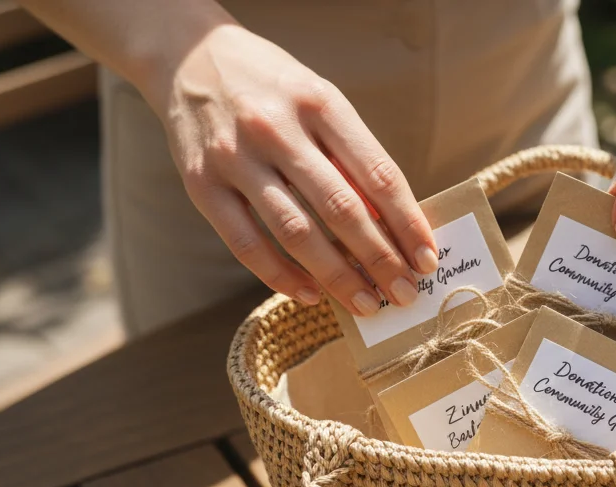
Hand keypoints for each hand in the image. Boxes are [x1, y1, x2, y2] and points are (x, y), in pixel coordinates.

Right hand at [147, 24, 435, 314]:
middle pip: (341, 209)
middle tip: (405, 294)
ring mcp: (235, 157)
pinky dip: (280, 276)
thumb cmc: (272, 87)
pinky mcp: (200, 184)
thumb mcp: (320, 101)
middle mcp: (276, 128)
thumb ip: (351, 156)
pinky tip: (310, 295)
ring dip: (336, 277)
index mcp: (320, 103)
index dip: (407, 223)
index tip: (428, 260)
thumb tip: (391, 225)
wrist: (187, 54)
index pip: (378, 174)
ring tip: (366, 304)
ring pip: (295, 232)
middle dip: (379, 259)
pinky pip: (246, 244)